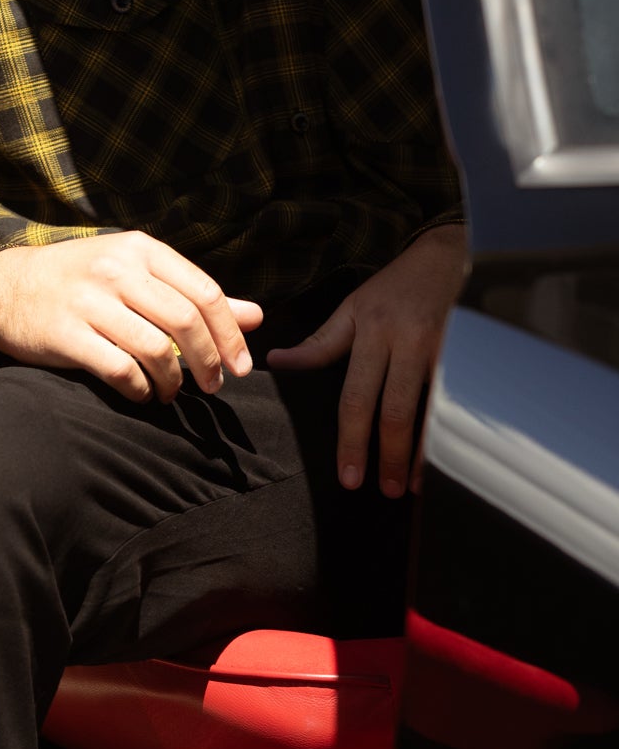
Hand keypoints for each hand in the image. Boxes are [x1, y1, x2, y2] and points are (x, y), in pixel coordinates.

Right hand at [0, 231, 262, 403]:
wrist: (5, 287)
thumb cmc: (80, 280)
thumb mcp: (136, 273)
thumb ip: (193, 294)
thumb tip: (256, 317)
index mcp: (140, 250)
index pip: (204, 292)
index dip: (230, 334)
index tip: (240, 366)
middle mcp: (117, 270)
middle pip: (186, 321)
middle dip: (208, 362)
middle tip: (214, 387)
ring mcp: (90, 301)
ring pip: (155, 349)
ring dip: (174, 381)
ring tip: (172, 394)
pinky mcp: (66, 334)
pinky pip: (119, 369)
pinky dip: (140, 389)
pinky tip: (142, 395)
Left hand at [265, 224, 466, 496]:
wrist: (449, 256)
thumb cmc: (394, 288)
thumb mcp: (352, 308)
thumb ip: (319, 343)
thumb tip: (277, 361)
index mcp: (373, 334)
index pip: (357, 397)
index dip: (352, 440)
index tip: (349, 478)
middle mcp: (408, 343)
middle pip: (395, 410)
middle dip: (389, 456)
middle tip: (386, 492)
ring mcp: (444, 350)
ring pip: (433, 410)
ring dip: (425, 452)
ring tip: (418, 487)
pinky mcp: (470, 354)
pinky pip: (459, 401)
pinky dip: (453, 432)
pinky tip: (451, 459)